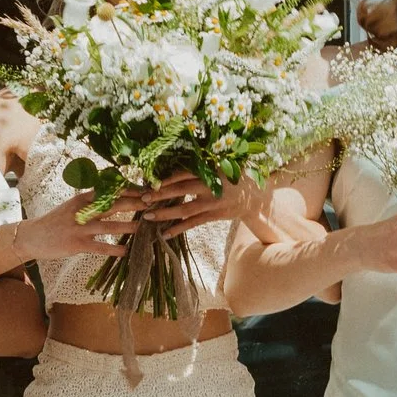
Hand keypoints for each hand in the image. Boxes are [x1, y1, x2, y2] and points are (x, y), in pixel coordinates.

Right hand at [16, 191, 140, 263]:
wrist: (33, 237)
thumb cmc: (56, 222)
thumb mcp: (72, 207)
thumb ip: (90, 203)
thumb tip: (112, 199)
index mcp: (82, 199)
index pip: (109, 190)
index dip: (128, 189)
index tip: (144, 188)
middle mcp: (83, 211)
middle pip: (113, 204)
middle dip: (134, 203)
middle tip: (152, 203)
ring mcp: (80, 228)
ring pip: (110, 225)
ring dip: (129, 226)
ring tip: (145, 226)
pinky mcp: (78, 244)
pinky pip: (100, 246)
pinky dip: (114, 249)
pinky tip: (127, 251)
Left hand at [135, 171, 264, 232]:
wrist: (254, 196)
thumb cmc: (232, 176)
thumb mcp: (219, 165)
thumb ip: (200, 165)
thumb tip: (172, 162)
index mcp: (209, 171)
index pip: (184, 174)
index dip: (166, 178)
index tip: (149, 181)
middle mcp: (210, 187)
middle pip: (181, 191)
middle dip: (160, 195)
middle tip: (142, 199)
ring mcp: (212, 203)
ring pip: (185, 210)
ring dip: (165, 213)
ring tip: (148, 217)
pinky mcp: (214, 216)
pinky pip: (193, 224)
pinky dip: (178, 229)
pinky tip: (164, 234)